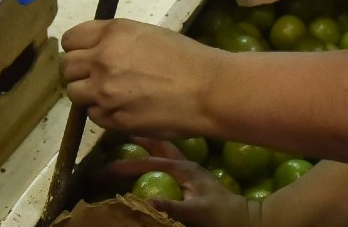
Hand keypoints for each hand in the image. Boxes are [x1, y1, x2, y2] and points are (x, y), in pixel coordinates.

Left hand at [61, 19, 222, 138]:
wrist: (208, 90)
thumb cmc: (187, 57)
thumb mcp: (149, 35)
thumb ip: (117, 42)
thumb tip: (98, 53)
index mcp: (113, 33)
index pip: (71, 39)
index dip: (77, 48)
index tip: (85, 54)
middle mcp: (102, 59)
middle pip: (67, 67)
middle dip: (78, 72)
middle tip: (96, 77)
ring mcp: (104, 91)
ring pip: (74, 93)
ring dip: (88, 94)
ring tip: (110, 95)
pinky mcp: (111, 118)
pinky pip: (93, 115)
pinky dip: (103, 112)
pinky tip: (125, 108)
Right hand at [100, 139, 257, 226]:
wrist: (243, 217)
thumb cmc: (221, 215)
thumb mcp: (197, 212)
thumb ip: (172, 206)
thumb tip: (146, 201)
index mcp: (184, 168)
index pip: (149, 162)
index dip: (125, 165)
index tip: (103, 168)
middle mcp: (185, 163)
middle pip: (156, 143)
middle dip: (136, 136)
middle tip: (114, 129)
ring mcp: (188, 168)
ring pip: (162, 147)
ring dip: (144, 141)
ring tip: (125, 136)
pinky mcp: (190, 175)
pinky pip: (166, 159)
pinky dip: (153, 154)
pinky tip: (145, 157)